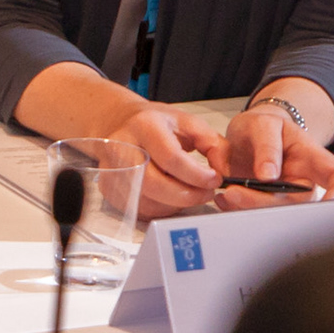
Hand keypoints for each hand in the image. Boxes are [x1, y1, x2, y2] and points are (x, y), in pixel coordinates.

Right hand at [110, 104, 235, 213]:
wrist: (119, 123)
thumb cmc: (155, 124)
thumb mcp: (189, 123)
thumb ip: (213, 144)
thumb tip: (225, 171)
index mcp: (144, 125)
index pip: (171, 158)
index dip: (197, 174)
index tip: (214, 179)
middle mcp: (122, 147)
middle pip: (155, 185)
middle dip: (188, 195)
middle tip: (206, 193)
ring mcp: (112, 170)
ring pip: (148, 202)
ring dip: (176, 204)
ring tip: (189, 191)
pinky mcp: (108, 188)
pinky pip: (140, 209)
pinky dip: (161, 208)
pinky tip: (169, 195)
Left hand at [210, 102, 333, 205]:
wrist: (248, 133)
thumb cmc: (263, 126)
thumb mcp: (263, 124)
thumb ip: (267, 147)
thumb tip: (268, 176)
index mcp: (311, 158)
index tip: (330, 203)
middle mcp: (301, 181)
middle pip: (296, 203)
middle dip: (264, 203)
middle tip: (234, 192)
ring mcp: (283, 195)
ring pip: (273, 213)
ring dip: (246, 209)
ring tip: (225, 193)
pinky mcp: (263, 204)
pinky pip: (254, 214)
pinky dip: (235, 210)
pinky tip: (223, 199)